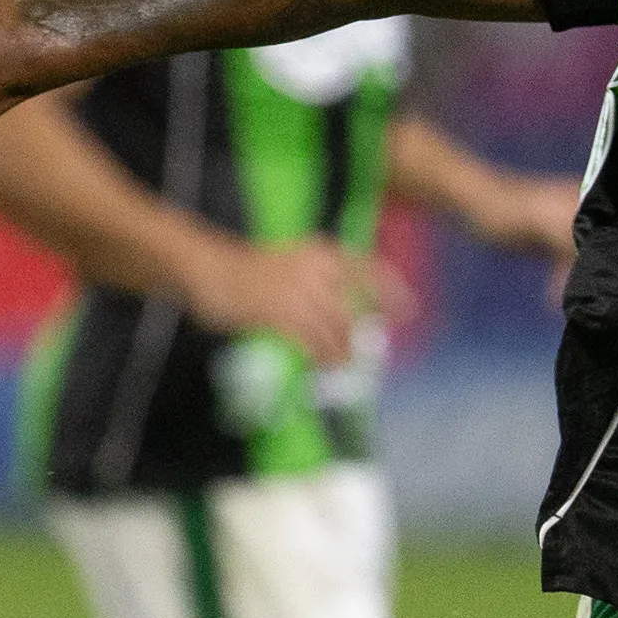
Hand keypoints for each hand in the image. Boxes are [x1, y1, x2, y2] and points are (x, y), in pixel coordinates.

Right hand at [179, 235, 404, 369]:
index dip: (392, 292)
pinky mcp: (280, 314)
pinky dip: (321, 357)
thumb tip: (345, 312)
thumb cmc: (249, 270)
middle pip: (351, 312)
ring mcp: (297, 292)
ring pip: (335, 330)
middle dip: (358, 337)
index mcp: (321, 252)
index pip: (368, 270)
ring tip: (340, 364)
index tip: (408, 312)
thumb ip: (320, 281)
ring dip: (341, 353)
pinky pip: (312, 342)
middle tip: (357, 354)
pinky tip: (322, 365)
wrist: (208, 268)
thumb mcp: (293, 262)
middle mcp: (315, 269)